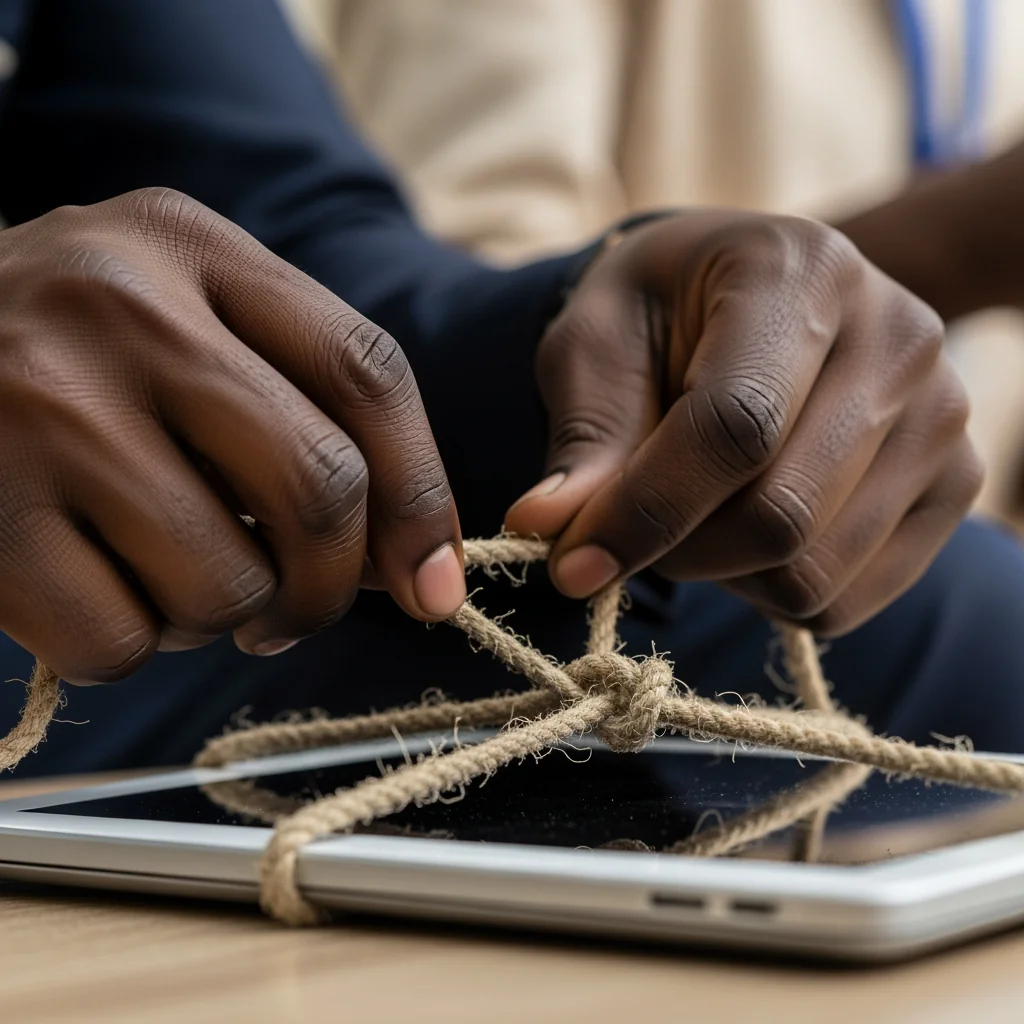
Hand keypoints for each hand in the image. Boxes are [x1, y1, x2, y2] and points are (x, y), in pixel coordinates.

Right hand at [0, 188, 463, 682]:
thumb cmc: (73, 350)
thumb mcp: (187, 319)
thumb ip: (302, 410)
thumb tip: (414, 566)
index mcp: (196, 249)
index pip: (367, 373)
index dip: (422, 495)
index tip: (432, 580)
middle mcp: (124, 311)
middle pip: (319, 485)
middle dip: (332, 584)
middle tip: (298, 608)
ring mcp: (45, 409)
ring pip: (225, 584)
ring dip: (224, 616)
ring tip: (173, 575)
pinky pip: (121, 640)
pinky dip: (134, 644)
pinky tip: (100, 589)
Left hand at [505, 210, 981, 634]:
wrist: (756, 299)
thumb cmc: (663, 314)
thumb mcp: (597, 344)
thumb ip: (584, 436)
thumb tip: (547, 531)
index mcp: (801, 274)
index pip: (734, 426)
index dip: (645, 510)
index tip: (571, 563)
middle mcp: (899, 339)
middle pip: (780, 514)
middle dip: (677, 549)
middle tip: (629, 526)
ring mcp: (942, 416)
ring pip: (812, 572)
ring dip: (723, 574)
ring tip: (696, 512)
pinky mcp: (955, 484)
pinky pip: (845, 601)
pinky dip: (771, 593)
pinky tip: (748, 532)